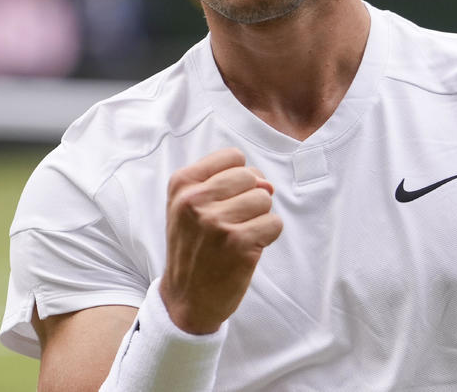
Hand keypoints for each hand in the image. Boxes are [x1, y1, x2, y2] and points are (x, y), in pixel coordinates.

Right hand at [160, 148, 282, 333]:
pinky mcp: (238, 243)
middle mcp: (195, 200)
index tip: (225, 200)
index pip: (233, 157)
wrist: (186, 299)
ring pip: (264, 199)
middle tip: (231, 223)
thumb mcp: (191, 208)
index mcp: (182, 185)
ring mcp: (216, 222)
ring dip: (259, 219)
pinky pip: (274, 223)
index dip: (239, 178)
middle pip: (251, 177)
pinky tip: (246, 250)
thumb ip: (226, 184)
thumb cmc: (195, 248)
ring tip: (237, 237)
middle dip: (250, 198)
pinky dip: (267, 237)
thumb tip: (267, 185)